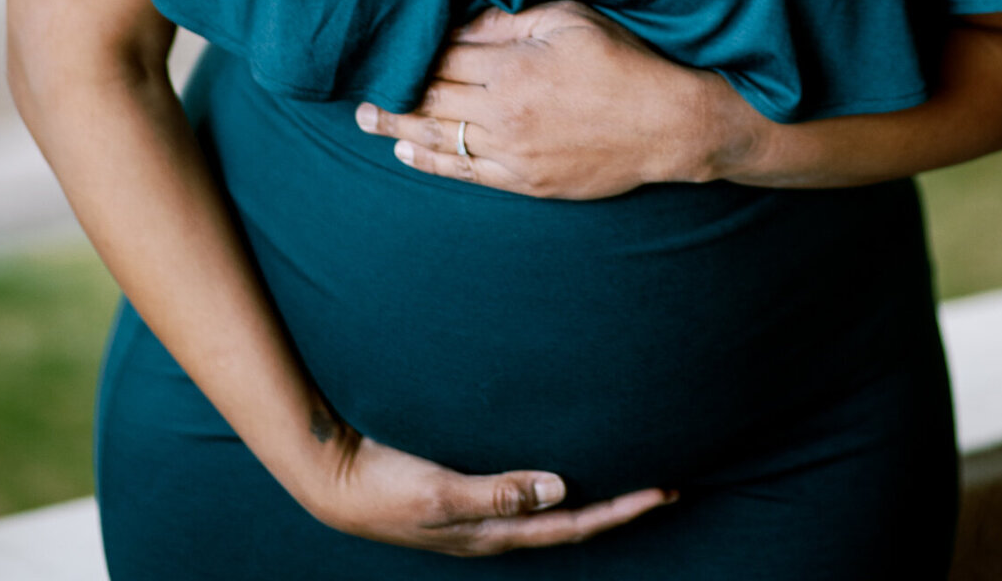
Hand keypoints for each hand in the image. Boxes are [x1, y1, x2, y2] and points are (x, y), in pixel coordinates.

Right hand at [312, 415, 675, 554]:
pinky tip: (563, 469)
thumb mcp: (440, 490)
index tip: (665, 491)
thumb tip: (560, 488)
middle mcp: (496, 529)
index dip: (623, 511)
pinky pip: (524, 494)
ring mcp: (480, 515)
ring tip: (628, 473)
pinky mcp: (465, 495)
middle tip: (667, 485)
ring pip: (551, 512)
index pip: (575, 525)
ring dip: (592, 497)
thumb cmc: (384, 487)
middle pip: (572, 524)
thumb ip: (499, 491)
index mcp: (495, 533)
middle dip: (620, 507)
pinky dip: (555, 486)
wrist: (334, 480)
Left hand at [355, 0, 718, 197]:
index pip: (445, 56)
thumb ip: (510, 21)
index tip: (388, 43)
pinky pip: (467, 172)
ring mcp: (513, 151)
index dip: (415, 50)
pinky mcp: (526, 181)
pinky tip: (408, 151)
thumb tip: (464, 23)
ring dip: (398, 126)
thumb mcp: (569, 20)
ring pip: (440, 138)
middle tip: (357, 87)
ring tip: (367, 119)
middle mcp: (505, 112)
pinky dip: (432, 161)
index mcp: (513, 67)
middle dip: (392, 90)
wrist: (667, 124)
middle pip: (431, 98)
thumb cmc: (623, 61)